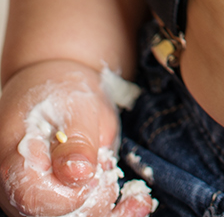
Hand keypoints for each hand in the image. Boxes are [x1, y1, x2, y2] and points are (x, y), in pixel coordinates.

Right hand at [0, 63, 151, 216]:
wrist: (57, 89)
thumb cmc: (62, 91)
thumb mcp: (75, 106)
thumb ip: (76, 142)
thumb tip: (78, 175)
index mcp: (15, 162)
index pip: (36, 200)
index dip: (72, 195)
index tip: (95, 172)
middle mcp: (17, 191)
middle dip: (96, 203)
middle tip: (115, 174)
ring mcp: (37, 201)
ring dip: (109, 212)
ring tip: (139, 200)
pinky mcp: (58, 204)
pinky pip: (83, 216)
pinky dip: (114, 212)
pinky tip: (138, 205)